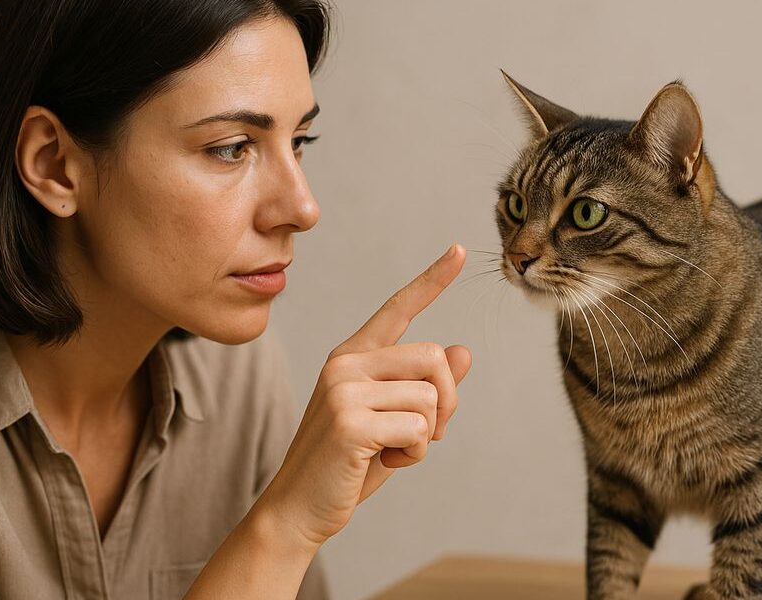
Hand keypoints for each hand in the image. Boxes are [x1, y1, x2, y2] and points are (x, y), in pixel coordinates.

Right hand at [254, 243, 471, 549]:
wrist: (298, 510)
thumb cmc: (347, 466)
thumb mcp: (392, 422)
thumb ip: (423, 387)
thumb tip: (464, 351)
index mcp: (352, 356)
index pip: (398, 309)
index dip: (432, 280)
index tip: (460, 250)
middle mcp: (346, 362)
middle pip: (435, 356)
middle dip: (446, 403)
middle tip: (424, 435)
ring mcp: (344, 389)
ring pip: (431, 397)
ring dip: (426, 436)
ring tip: (391, 451)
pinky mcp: (350, 421)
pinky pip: (417, 429)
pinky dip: (413, 455)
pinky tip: (382, 463)